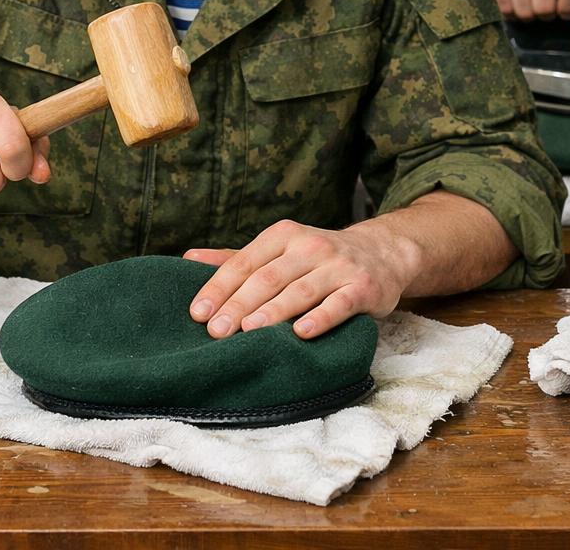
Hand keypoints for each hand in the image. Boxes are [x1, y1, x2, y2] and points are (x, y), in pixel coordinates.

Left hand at [183, 216, 422, 339]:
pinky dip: (320, 318)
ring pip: (300, 290)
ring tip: (249, 332)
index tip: (197, 313)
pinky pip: (339, 304)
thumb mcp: (279, 250)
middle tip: (216, 331)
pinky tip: (301, 333)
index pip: (244, 262)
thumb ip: (236, 258)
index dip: (219, 288)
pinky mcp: (363, 287)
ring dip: (273, 312)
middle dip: (239, 305)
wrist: (381, 253)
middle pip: (268, 278)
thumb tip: (188, 259)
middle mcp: (309, 246)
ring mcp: (338, 266)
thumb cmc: (317, 258)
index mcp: (283, 235)